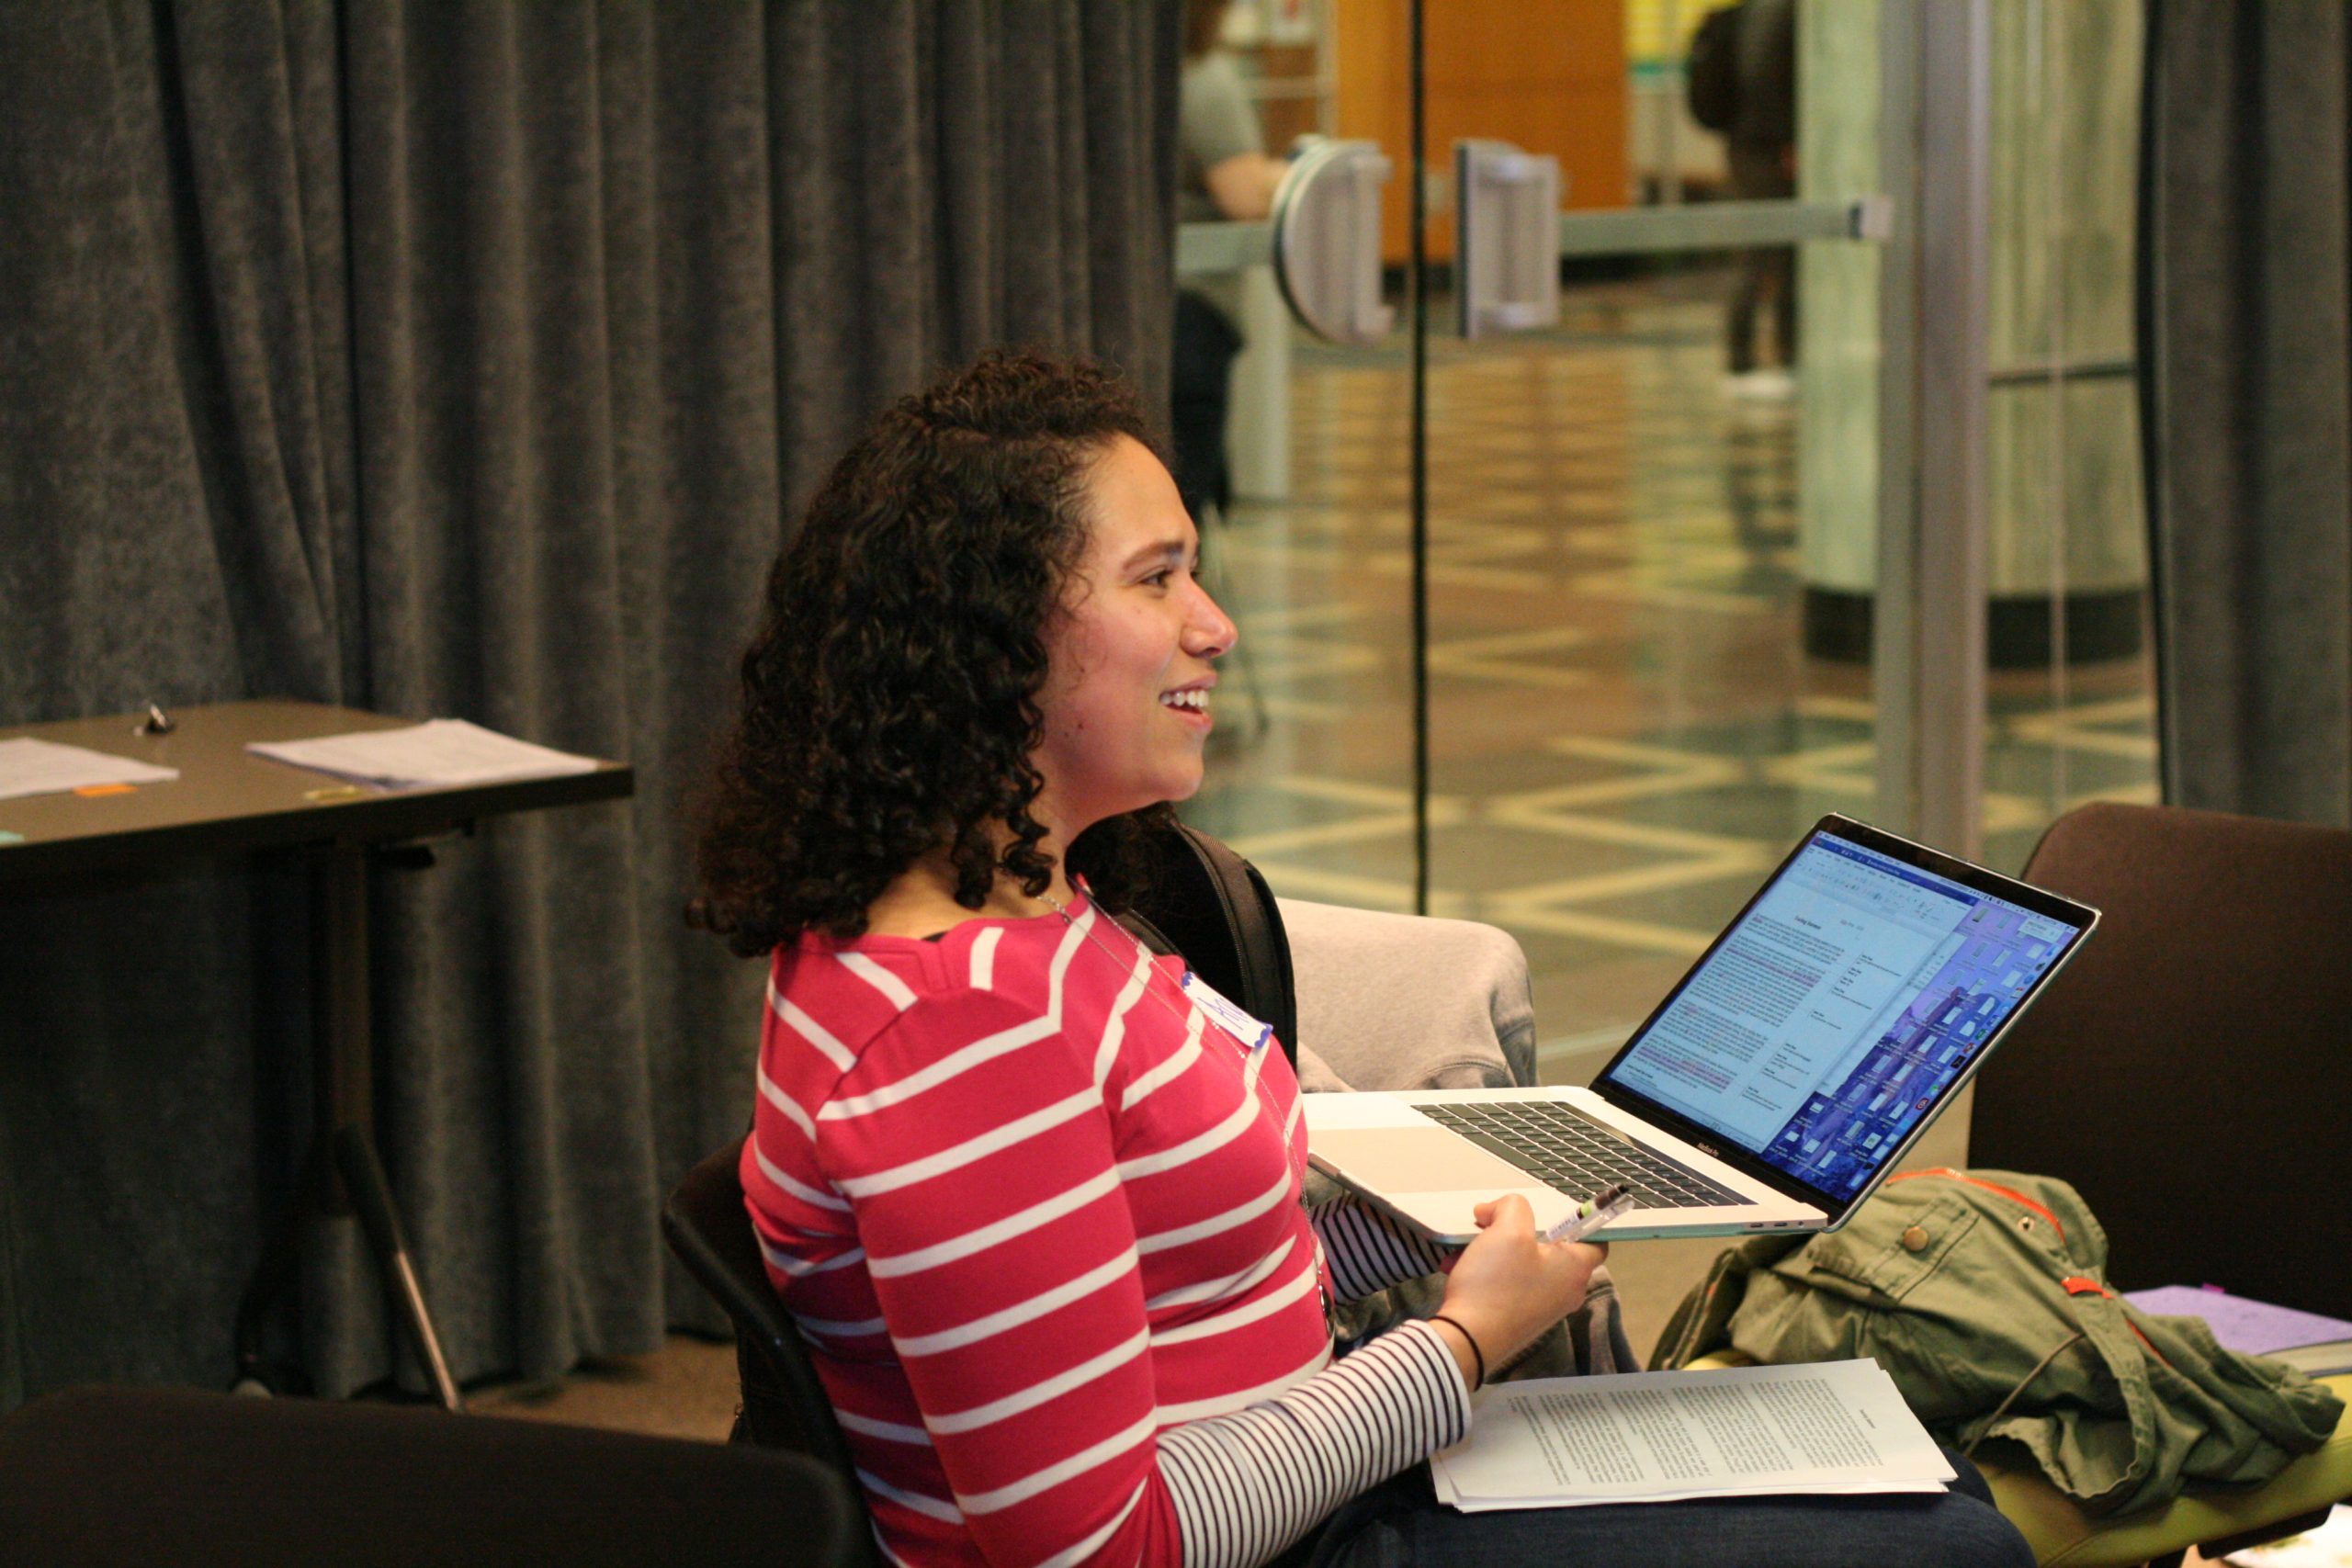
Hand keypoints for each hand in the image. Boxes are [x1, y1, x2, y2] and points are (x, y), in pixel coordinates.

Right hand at [1428, 1195, 1605, 1384]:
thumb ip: (1513, 1206)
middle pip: (1549, 1247)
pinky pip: (1509, 1283)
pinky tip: (1461, 1269)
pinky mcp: (1519, 1318)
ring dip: (1494, 1250)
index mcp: (1575, 1269)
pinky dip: (1488, 1272)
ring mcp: (1543, 1308)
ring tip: (1469, 1248)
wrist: (1466, 1340)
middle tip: (1493, 1224)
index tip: (1547, 1211)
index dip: (1575, 1220)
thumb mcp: (1508, 1230)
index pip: (1595, 1238)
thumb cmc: (1496, 1285)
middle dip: (1516, 1231)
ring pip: (1523, 1264)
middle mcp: (1566, 1291)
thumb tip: (1497, 1210)